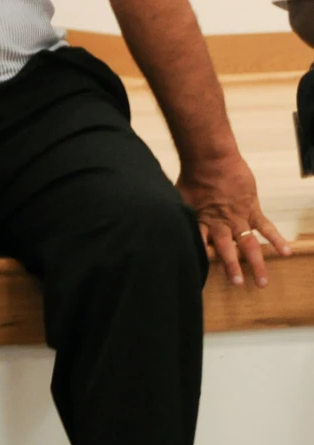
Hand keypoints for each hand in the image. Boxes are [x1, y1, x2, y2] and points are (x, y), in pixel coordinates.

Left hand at [178, 150, 290, 287]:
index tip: (200, 276)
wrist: (210, 160)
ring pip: (249, 245)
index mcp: (201, 224)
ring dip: (256, 263)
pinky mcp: (252, 208)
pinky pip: (266, 226)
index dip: (201, 260)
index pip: (200, 247)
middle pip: (228, 251)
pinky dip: (276, 239)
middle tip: (238, 285)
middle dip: (233, 269)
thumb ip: (176, 214)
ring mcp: (238, 218)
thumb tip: (159, 221)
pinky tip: (285, 252)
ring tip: (261, 282)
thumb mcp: (177, 200)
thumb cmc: (191, 178)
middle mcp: (220, 225)